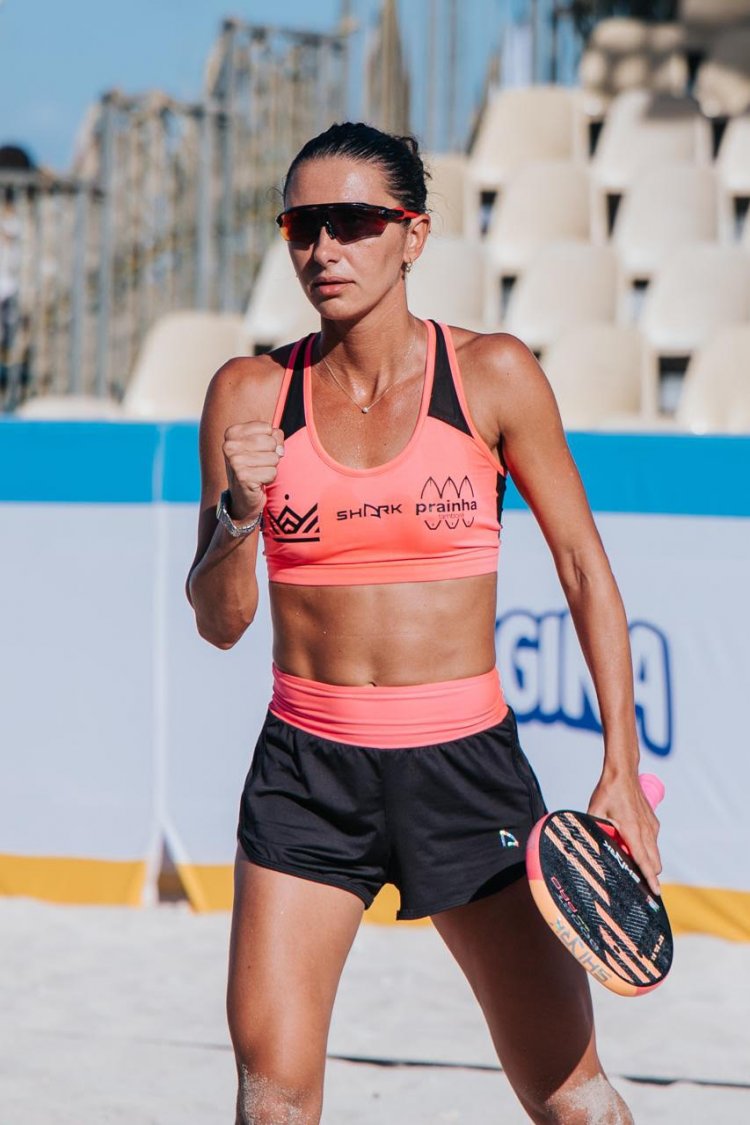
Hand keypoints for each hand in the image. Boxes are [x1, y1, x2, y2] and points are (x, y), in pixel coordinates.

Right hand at [222, 422, 284, 521]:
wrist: (242, 496)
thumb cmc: (255, 465)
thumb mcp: (263, 445)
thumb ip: (275, 437)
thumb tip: (280, 449)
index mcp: (232, 433)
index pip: (267, 428)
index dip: (270, 440)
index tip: (259, 450)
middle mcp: (230, 446)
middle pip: (271, 442)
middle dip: (272, 455)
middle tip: (260, 464)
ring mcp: (234, 462)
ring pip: (274, 458)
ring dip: (271, 467)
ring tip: (258, 472)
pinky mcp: (243, 477)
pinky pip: (271, 473)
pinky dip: (269, 478)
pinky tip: (258, 481)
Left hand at [587, 773, 662, 896]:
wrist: (623, 772)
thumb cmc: (608, 791)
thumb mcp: (595, 812)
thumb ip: (594, 830)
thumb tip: (587, 845)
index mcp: (632, 830)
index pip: (644, 860)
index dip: (650, 878)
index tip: (655, 893)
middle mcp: (646, 830)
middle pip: (654, 862)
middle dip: (650, 875)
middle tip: (640, 887)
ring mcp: (651, 826)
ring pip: (655, 853)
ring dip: (648, 863)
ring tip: (636, 871)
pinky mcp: (652, 821)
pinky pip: (653, 842)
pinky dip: (647, 850)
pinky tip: (634, 849)